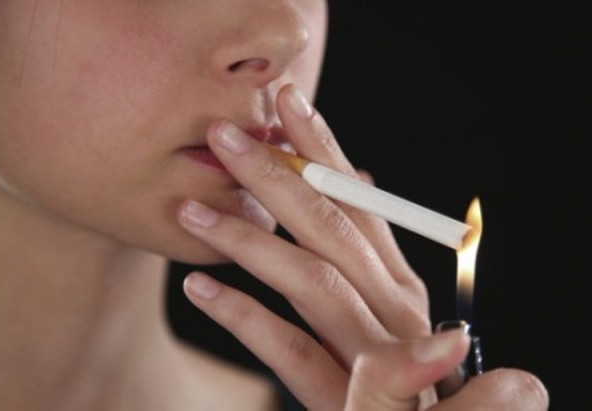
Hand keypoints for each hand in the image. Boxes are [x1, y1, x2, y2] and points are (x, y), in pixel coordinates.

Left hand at [178, 84, 546, 409]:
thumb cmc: (399, 369)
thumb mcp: (388, 302)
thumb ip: (370, 247)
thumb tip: (362, 174)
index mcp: (399, 281)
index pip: (360, 201)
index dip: (324, 149)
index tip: (288, 101)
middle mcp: (394, 308)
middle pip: (333, 230)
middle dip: (278, 176)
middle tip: (225, 136)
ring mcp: (373, 352)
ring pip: (312, 280)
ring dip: (250, 239)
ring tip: (192, 211)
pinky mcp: (345, 399)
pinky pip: (291, 351)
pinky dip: (243, 316)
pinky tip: (198, 288)